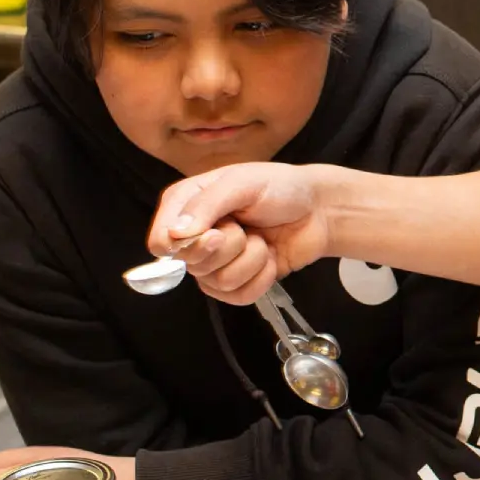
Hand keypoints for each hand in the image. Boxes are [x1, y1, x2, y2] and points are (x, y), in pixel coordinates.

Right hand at [147, 162, 329, 304]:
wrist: (318, 210)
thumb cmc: (279, 187)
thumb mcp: (241, 183)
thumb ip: (206, 205)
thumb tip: (174, 234)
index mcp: (185, 205)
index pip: (160, 243)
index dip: (184, 245)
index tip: (215, 231)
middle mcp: (195, 236)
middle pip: (192, 265)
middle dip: (229, 246)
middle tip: (246, 226)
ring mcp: (216, 262)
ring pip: (218, 283)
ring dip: (251, 259)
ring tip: (262, 238)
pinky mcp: (239, 282)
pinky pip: (239, 296)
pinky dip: (262, 277)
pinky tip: (270, 257)